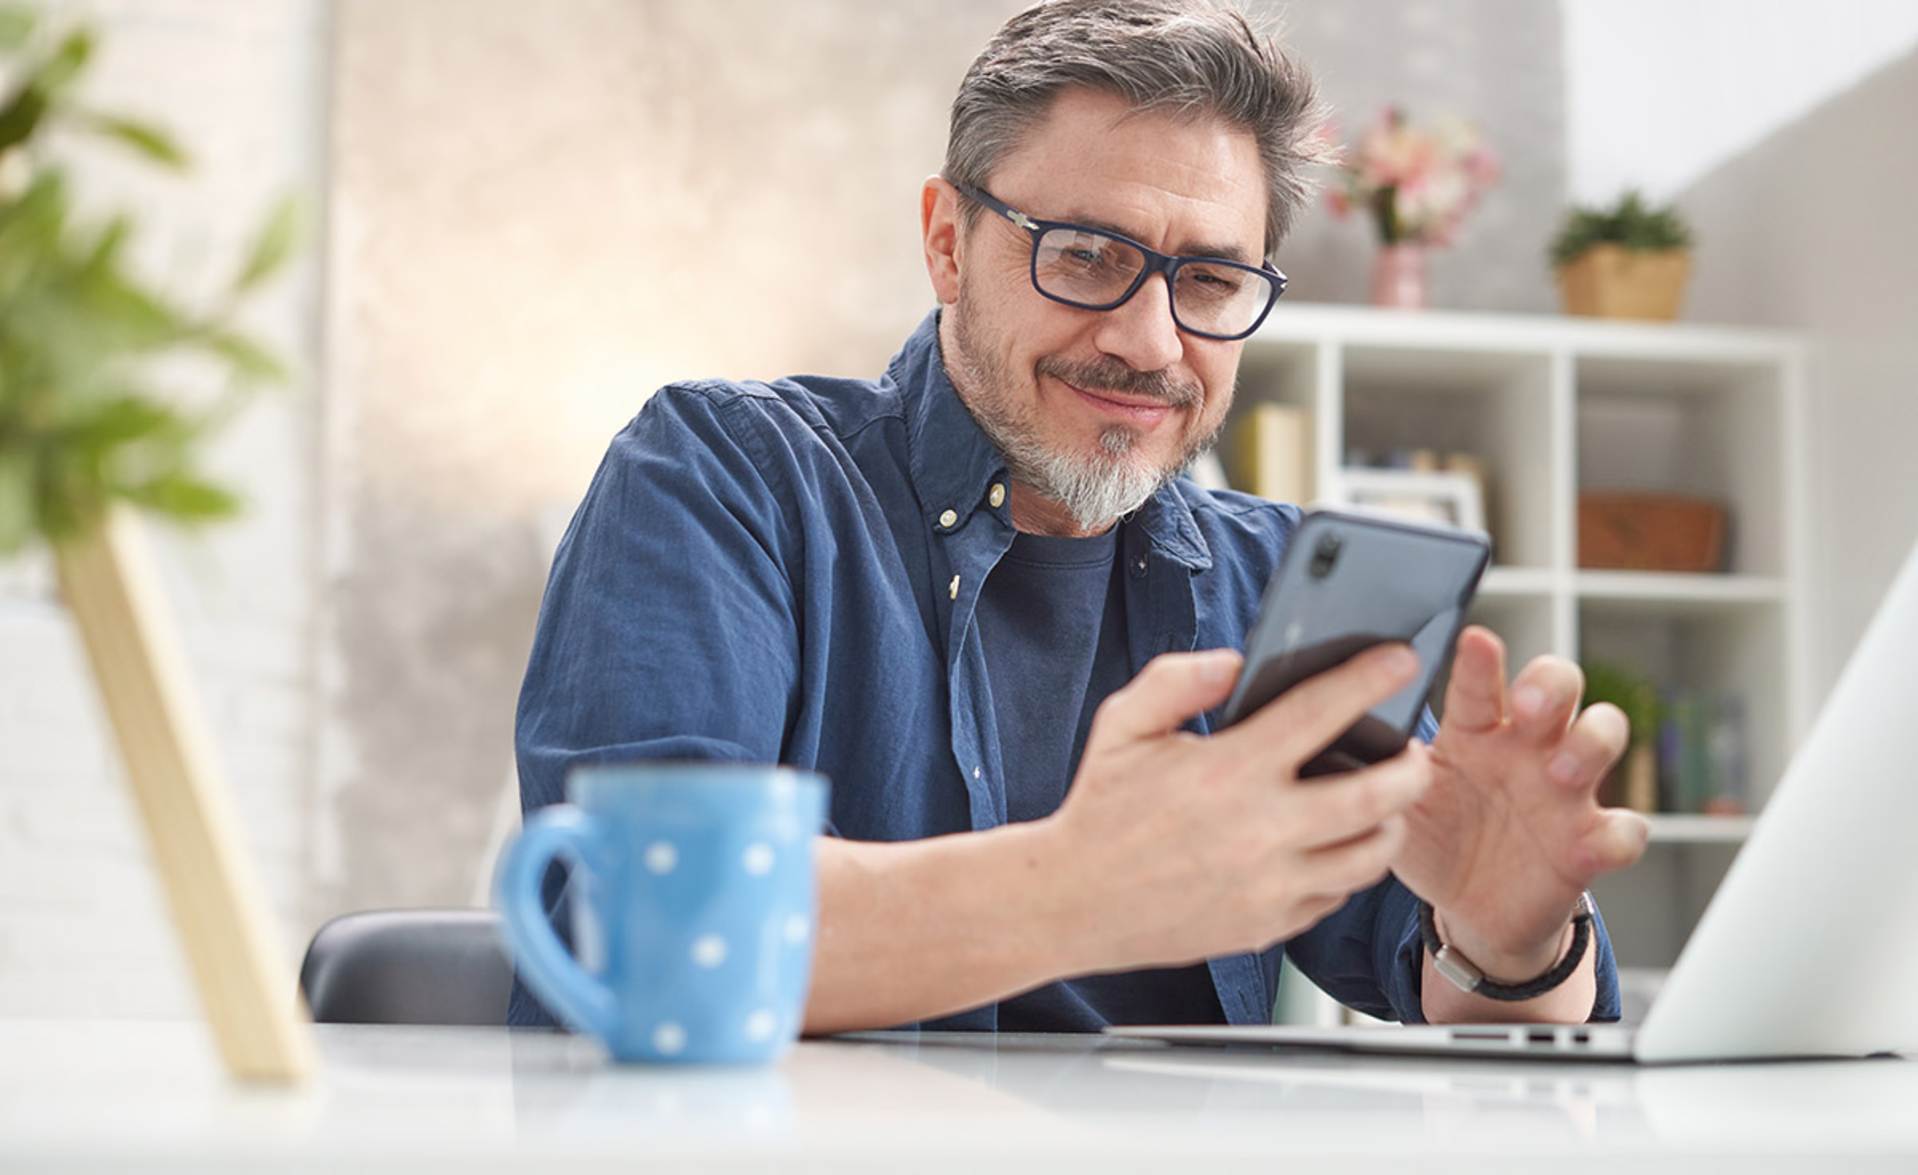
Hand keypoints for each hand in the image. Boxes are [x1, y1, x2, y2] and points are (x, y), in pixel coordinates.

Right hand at [1044, 644, 1433, 973]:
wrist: (1072, 902)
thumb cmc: (1100, 809)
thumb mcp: (1123, 726)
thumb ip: (1176, 681)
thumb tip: (1235, 662)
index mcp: (1228, 771)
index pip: (1319, 714)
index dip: (1368, 680)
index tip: (1398, 660)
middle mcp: (1259, 830)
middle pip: (1376, 797)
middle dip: (1411, 767)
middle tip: (1414, 750)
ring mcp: (1269, 885)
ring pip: (1369, 855)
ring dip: (1390, 822)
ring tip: (1385, 802)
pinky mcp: (1268, 925)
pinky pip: (1335, 895)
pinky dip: (1348, 867)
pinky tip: (1336, 844)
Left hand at [1391, 626, 1649, 977]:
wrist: (1468, 909)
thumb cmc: (1434, 840)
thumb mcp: (1401, 807)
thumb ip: (1386, 773)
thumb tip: (1359, 736)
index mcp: (1475, 732)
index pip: (1480, 684)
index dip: (1481, 662)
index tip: (1476, 640)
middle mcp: (1526, 748)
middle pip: (1559, 685)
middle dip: (1551, 683)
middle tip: (1527, 706)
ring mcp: (1565, 791)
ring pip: (1602, 735)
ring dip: (1590, 743)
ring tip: (1561, 771)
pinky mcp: (1591, 842)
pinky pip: (1626, 828)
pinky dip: (1618, 833)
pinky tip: (1591, 844)